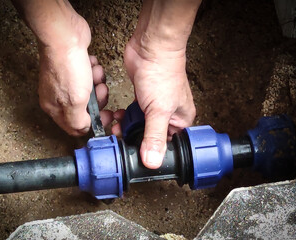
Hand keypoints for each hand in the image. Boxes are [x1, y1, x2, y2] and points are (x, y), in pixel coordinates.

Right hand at [38, 45, 112, 134]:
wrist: (65, 35)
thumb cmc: (67, 66)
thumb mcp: (75, 101)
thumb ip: (78, 121)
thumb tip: (82, 130)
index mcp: (54, 108)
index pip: (74, 127)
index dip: (92, 124)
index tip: (105, 116)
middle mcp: (58, 96)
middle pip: (85, 109)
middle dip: (97, 100)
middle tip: (99, 90)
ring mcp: (66, 82)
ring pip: (90, 93)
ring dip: (97, 84)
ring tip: (94, 74)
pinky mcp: (75, 69)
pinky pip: (90, 77)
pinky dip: (94, 72)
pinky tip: (91, 64)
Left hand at [112, 0, 199, 168]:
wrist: (150, 48)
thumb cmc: (163, 73)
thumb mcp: (159, 110)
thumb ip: (154, 137)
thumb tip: (153, 162)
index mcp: (180, 120)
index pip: (167, 146)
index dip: (150, 151)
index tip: (135, 156)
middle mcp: (168, 115)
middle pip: (150, 136)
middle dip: (133, 138)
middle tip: (120, 138)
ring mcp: (153, 106)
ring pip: (138, 125)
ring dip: (125, 127)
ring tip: (115, 126)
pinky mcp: (141, 98)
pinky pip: (131, 113)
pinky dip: (123, 116)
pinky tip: (116, 115)